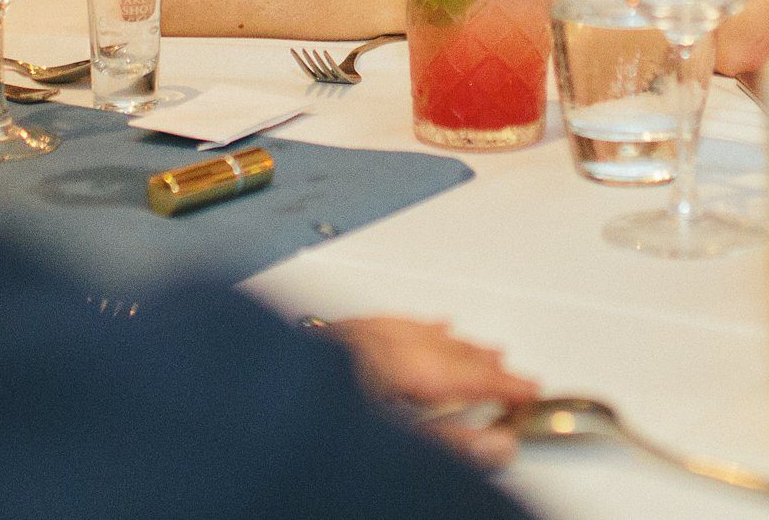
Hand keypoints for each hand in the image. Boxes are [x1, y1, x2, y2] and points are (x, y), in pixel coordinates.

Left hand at [323, 316, 538, 468]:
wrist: (237, 408)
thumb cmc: (302, 426)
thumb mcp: (389, 443)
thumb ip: (445, 443)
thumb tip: (497, 444)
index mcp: (388, 361)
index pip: (459, 371)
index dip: (500, 383)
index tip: (530, 391)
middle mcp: (367, 338)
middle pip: (436, 347)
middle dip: (477, 359)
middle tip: (512, 373)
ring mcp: (341, 335)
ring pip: (409, 331)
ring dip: (445, 341)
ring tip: (472, 345)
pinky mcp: (321, 337)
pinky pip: (379, 324)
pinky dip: (407, 327)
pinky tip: (413, 327)